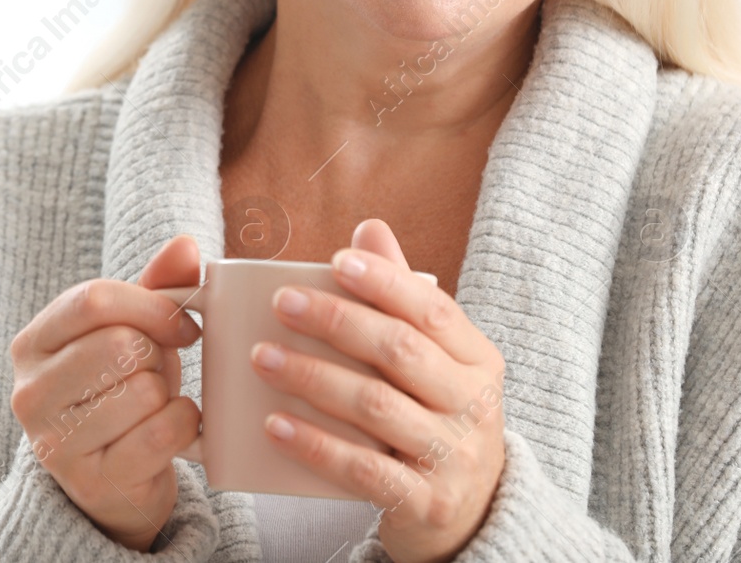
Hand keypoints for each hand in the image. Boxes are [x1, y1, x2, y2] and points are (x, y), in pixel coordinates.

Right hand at [9, 235, 204, 551]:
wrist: (114, 483)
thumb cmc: (120, 392)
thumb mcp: (130, 333)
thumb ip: (155, 286)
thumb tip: (186, 245)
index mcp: (32, 343)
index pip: (94, 298)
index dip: (153, 305)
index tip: (183, 324)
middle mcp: (29, 392)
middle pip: (120, 344)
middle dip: (157, 356)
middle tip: (159, 372)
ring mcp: (53, 442)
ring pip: (143, 391)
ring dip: (167, 395)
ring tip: (154, 406)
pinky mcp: (89, 482)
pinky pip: (160, 434)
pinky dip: (184, 426)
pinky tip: (172, 431)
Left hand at [249, 220, 505, 562]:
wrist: (470, 512)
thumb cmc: (437, 414)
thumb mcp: (436, 361)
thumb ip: (402, 297)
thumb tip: (369, 229)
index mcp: (477, 359)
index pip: (432, 310)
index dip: (386, 282)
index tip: (336, 260)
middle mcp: (473, 405)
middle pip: (400, 352)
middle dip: (337, 322)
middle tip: (281, 303)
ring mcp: (452, 457)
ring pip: (376, 407)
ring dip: (313, 378)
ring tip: (262, 358)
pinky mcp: (424, 502)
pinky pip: (363, 470)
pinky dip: (315, 445)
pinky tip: (274, 424)